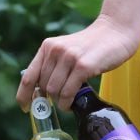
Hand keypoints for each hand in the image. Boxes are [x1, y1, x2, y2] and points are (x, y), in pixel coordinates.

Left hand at [16, 14, 139, 111]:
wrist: (116, 31)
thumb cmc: (91, 46)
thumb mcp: (66, 50)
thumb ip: (53, 65)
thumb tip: (40, 92)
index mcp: (47, 47)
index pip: (28, 77)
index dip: (24, 96)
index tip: (25, 108)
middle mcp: (55, 50)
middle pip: (42, 87)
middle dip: (49, 99)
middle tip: (60, 102)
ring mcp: (69, 57)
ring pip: (54, 91)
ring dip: (60, 102)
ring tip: (68, 101)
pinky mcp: (83, 66)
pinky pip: (68, 92)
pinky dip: (67, 102)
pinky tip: (71, 103)